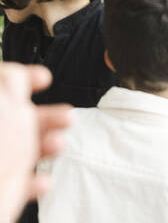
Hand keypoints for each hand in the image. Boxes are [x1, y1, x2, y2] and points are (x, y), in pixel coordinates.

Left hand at [0, 63, 71, 219]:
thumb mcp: (3, 105)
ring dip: (50, 144)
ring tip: (58, 144)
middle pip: (23, 118)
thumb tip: (19, 74)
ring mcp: (1, 161)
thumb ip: (11, 83)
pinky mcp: (4, 188)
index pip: (6, 85)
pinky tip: (43, 180)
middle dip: (50, 116)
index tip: (43, 78)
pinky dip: (39, 181)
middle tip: (66, 115)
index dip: (25, 78)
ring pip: (28, 148)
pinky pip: (25, 182)